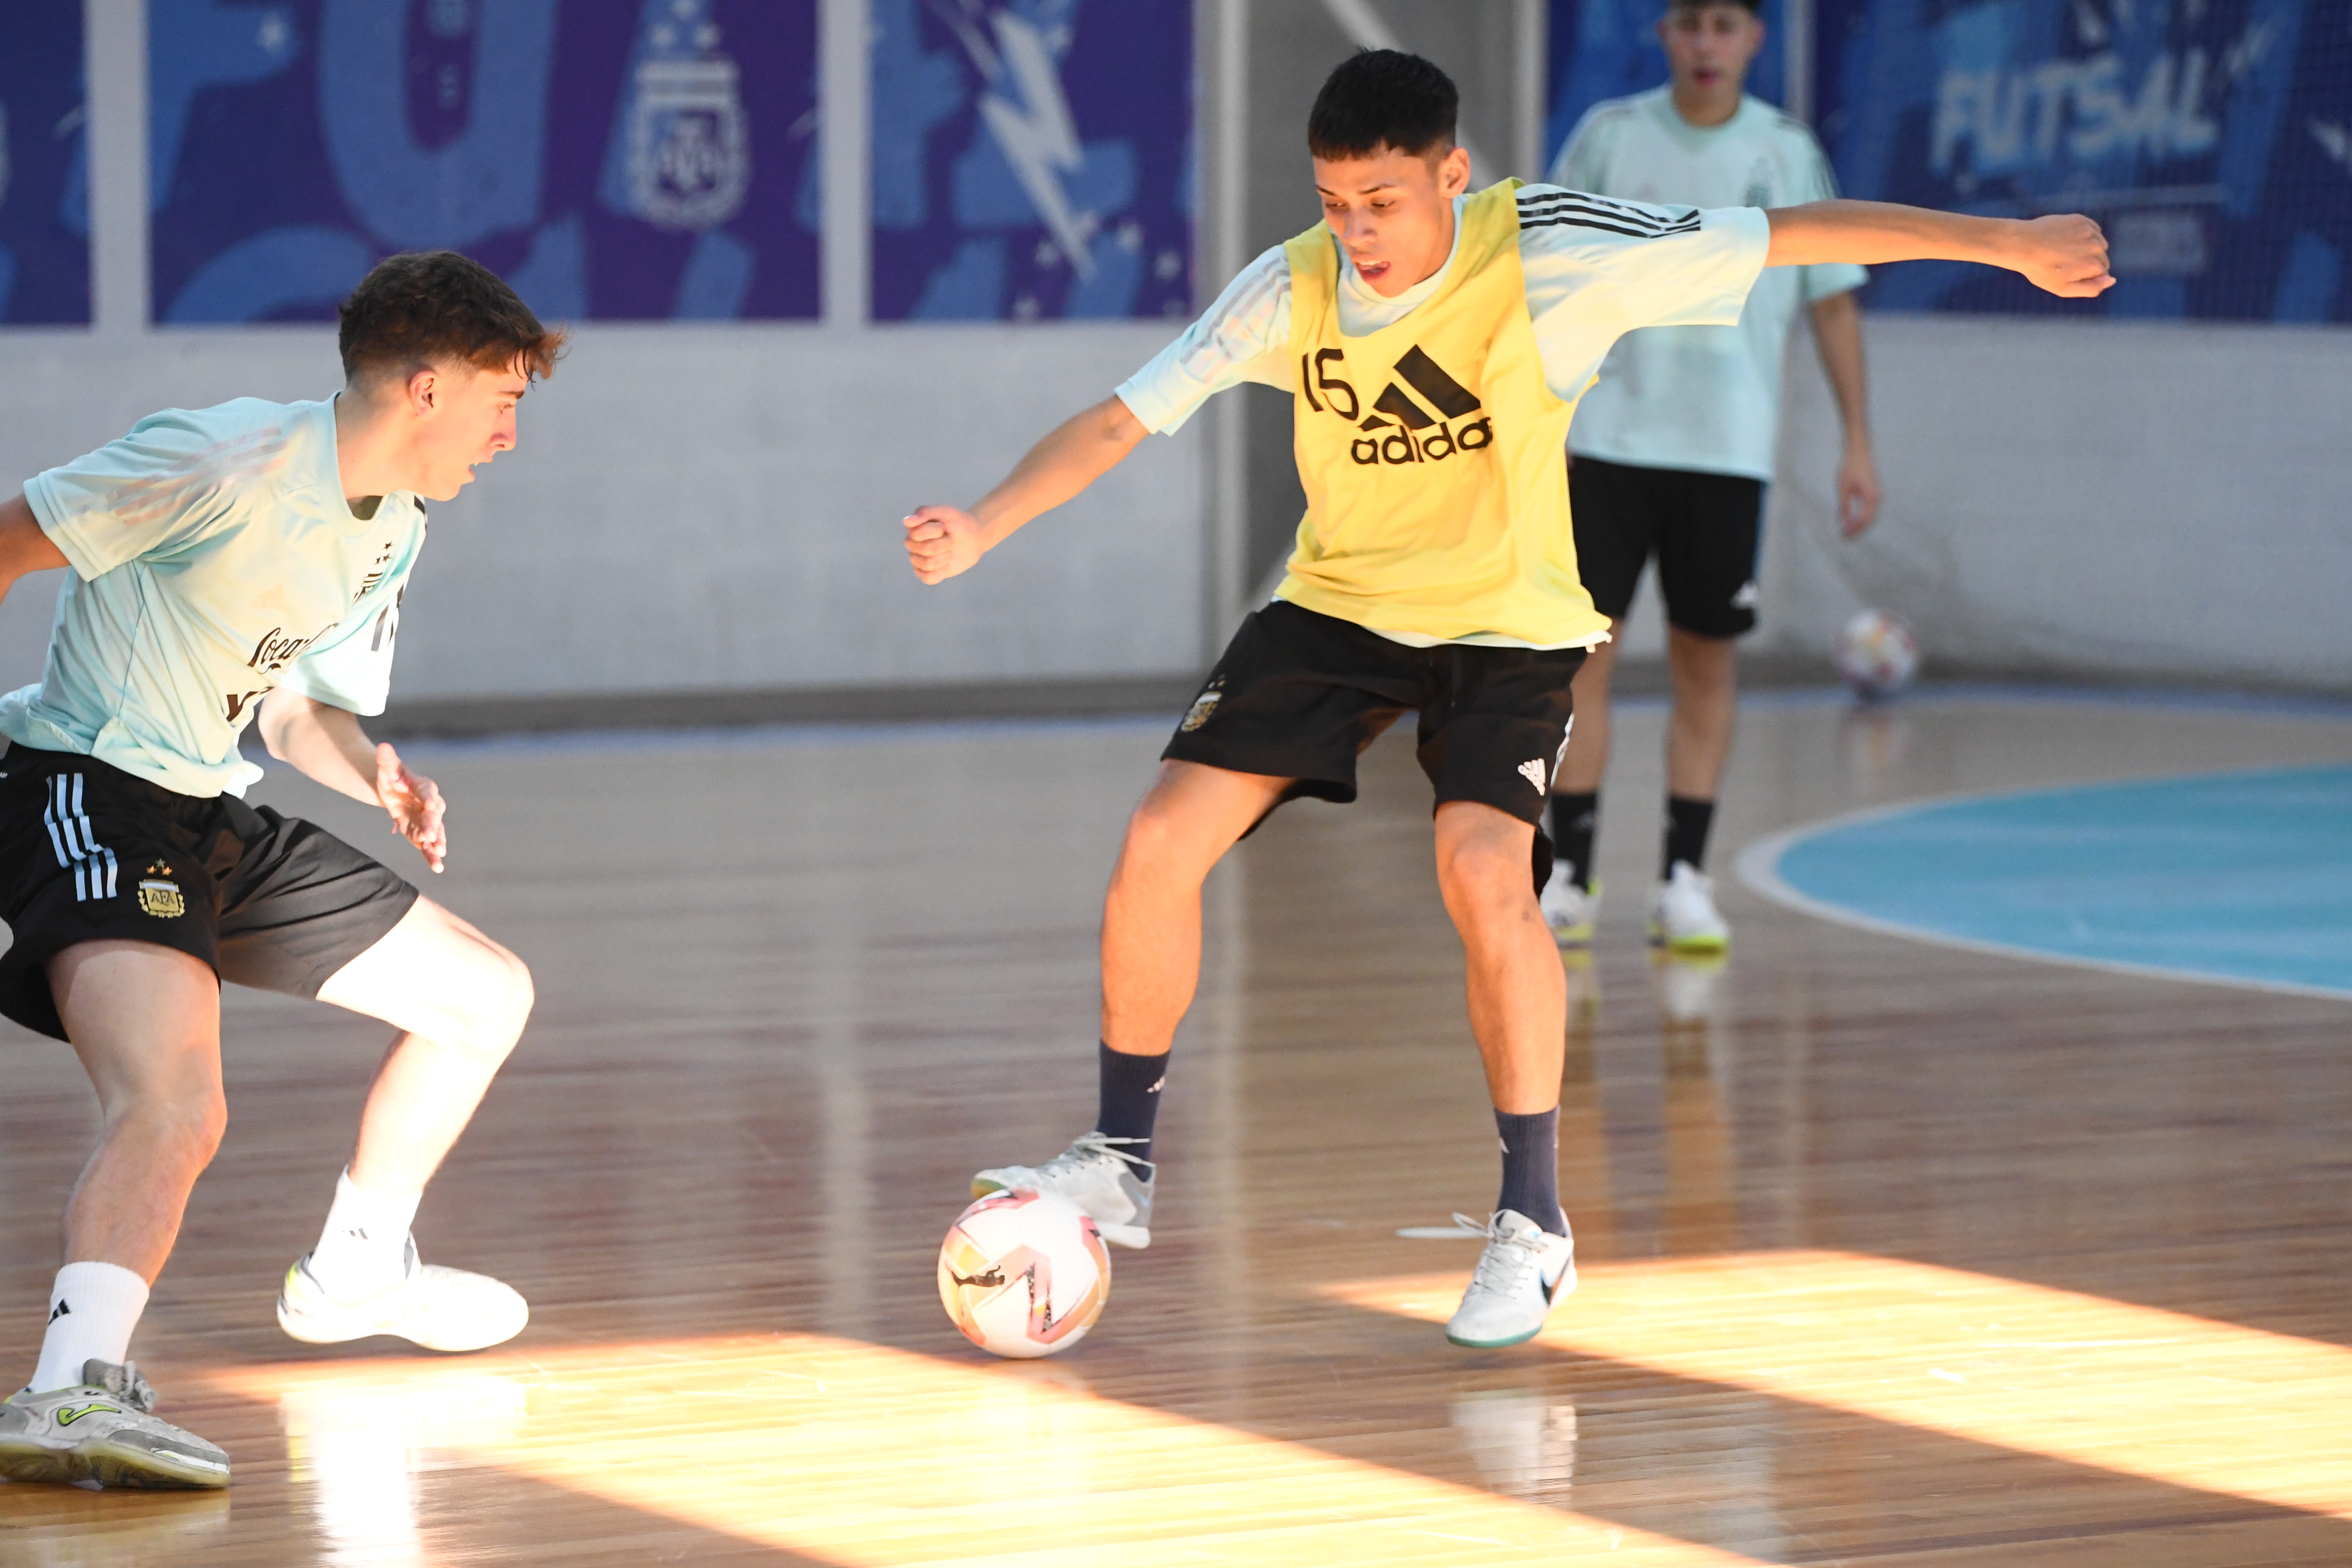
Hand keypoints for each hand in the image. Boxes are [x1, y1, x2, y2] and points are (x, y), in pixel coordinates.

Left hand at [375, 742, 446, 872]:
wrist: (394, 791)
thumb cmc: (391, 777)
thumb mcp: (387, 769)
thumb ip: (387, 759)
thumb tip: (383, 747)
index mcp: (422, 786)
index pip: (427, 791)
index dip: (429, 797)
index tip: (430, 804)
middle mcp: (429, 804)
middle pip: (433, 815)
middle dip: (432, 826)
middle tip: (430, 836)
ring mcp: (427, 820)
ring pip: (434, 832)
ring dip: (436, 843)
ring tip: (439, 854)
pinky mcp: (421, 833)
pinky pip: (428, 845)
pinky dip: (431, 856)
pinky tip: (437, 868)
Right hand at [903, 506, 986, 584]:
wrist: (973, 538)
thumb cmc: (959, 524)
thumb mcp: (947, 512)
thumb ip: (926, 512)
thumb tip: (906, 522)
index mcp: (913, 528)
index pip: (917, 534)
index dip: (936, 531)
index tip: (944, 527)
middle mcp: (912, 544)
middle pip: (925, 549)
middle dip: (944, 544)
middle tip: (950, 539)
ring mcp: (917, 560)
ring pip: (928, 564)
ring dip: (945, 557)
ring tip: (950, 551)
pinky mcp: (925, 574)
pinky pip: (928, 578)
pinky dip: (942, 571)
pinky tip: (946, 563)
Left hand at [1836, 444, 1880, 537]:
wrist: (1859, 452)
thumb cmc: (1851, 467)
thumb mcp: (1844, 488)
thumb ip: (1845, 506)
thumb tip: (1844, 522)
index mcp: (1871, 497)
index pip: (1864, 519)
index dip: (1855, 530)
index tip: (1845, 536)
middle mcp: (1877, 497)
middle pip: (1869, 520)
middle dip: (1858, 530)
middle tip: (1846, 538)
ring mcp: (1877, 495)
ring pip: (1871, 516)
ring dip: (1860, 524)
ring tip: (1849, 531)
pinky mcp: (1874, 492)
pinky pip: (1870, 510)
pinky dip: (1862, 517)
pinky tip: (1853, 520)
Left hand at [2008, 214, 2112, 297]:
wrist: (2022, 244)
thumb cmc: (2040, 270)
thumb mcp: (2063, 288)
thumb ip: (2091, 288)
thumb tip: (2112, 280)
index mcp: (2094, 266)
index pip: (2102, 274)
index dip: (2086, 276)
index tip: (2068, 274)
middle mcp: (2096, 247)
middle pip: (2103, 259)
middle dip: (2088, 263)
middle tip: (2064, 263)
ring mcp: (2090, 232)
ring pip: (2099, 244)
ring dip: (2088, 249)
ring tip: (2065, 252)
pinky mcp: (2082, 220)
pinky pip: (2093, 231)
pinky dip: (2085, 236)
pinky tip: (2067, 240)